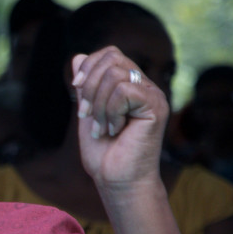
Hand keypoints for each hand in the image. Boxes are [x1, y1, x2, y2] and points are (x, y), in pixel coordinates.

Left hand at [72, 47, 167, 190]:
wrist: (115, 179)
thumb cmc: (103, 152)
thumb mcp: (87, 112)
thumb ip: (86, 86)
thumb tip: (78, 55)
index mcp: (130, 84)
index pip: (109, 54)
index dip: (88, 66)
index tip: (76, 88)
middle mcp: (144, 86)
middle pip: (111, 58)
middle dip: (90, 86)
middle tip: (87, 114)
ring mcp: (153, 94)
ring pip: (115, 75)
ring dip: (99, 105)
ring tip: (103, 127)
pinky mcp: (156, 106)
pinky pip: (124, 91)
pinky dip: (111, 112)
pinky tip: (115, 129)